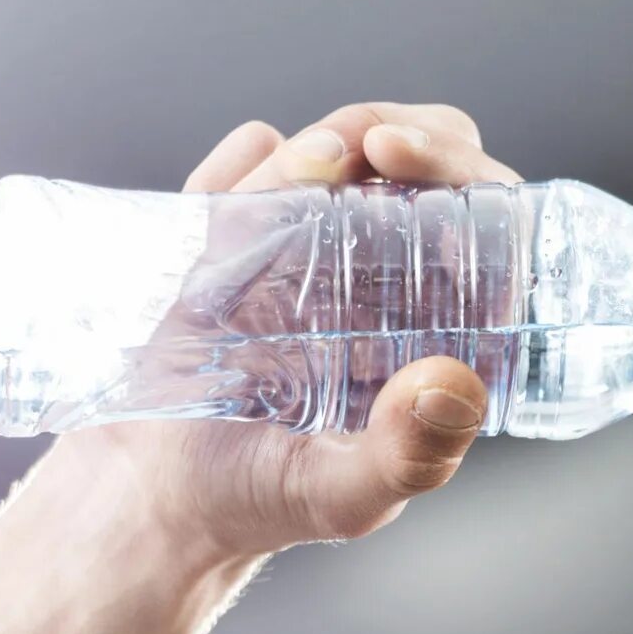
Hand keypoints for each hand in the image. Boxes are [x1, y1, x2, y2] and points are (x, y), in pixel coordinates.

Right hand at [33, 101, 524, 561]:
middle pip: (418, 166)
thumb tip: (454, 382)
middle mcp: (379, 281)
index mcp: (434, 328)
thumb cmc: (259, 504)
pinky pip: (244, 173)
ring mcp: (303, 254)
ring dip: (315, 145)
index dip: (462, 171)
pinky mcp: (230, 244)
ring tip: (292, 170)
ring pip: (334, 155)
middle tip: (354, 148)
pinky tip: (237, 178)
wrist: (149, 500)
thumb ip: (406, 456)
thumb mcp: (343, 494)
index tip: (405, 159)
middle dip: (392, 130)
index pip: (483, 223)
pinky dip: (242, 161)